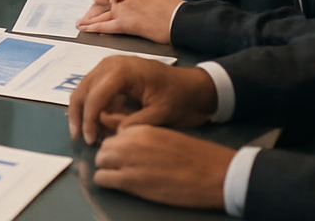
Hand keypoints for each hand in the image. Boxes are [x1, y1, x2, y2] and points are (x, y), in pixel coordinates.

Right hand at [68, 56, 216, 144]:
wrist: (192, 86)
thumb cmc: (179, 97)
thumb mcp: (160, 114)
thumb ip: (134, 124)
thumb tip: (112, 135)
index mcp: (123, 71)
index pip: (96, 96)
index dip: (89, 120)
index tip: (91, 141)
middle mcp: (111, 63)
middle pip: (83, 90)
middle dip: (80, 115)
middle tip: (81, 138)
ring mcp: (109, 64)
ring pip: (84, 88)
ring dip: (84, 110)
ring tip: (88, 133)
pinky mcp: (111, 70)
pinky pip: (93, 87)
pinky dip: (93, 104)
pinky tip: (100, 121)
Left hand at [76, 0, 182, 43]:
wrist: (179, 18)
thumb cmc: (174, 10)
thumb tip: (143, 3)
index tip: (102, 2)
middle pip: (106, 4)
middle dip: (95, 11)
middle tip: (85, 16)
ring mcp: (124, 10)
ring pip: (102, 14)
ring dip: (90, 19)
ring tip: (81, 22)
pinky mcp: (125, 23)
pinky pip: (104, 26)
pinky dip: (93, 27)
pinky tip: (86, 29)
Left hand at [92, 126, 233, 210]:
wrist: (214, 173)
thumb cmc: (198, 157)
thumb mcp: (168, 137)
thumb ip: (146, 139)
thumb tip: (133, 146)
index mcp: (142, 129)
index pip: (115, 133)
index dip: (118, 145)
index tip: (123, 154)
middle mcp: (130, 141)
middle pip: (104, 146)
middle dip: (109, 156)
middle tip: (121, 167)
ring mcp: (128, 160)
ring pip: (99, 161)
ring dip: (107, 168)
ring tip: (120, 176)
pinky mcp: (131, 182)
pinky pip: (102, 179)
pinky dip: (106, 182)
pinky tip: (119, 185)